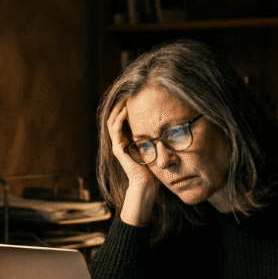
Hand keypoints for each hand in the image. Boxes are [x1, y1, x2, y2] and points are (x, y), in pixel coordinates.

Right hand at [107, 103, 157, 225]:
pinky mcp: (118, 150)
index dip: (125, 107)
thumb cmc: (152, 168)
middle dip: (120, 104)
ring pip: (112, 121)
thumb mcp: (153, 147)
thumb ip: (153, 136)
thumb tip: (165, 122)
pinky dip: (119, 119)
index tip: (134, 96)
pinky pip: (115, 130)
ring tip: (125, 98)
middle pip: (114, 118)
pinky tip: (126, 111)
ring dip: (118, 109)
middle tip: (128, 93)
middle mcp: (119, 142)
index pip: (121, 119)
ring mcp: (117, 145)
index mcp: (126, 140)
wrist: (146, 185)